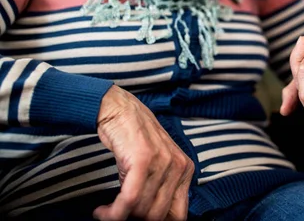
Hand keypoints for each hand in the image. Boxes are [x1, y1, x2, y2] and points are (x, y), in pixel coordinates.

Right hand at [94, 86, 193, 220]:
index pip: (178, 215)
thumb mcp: (157, 164)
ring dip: (118, 217)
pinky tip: (101, 211)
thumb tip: (152, 218)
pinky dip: (113, 212)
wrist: (120, 109)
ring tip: (106, 213)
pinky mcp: (143, 161)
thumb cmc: (135, 139)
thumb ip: (161, 188)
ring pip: (142, 210)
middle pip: (158, 216)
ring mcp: (163, 163)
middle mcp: (179, 167)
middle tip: (118, 216)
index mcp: (186, 171)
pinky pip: (130, 200)